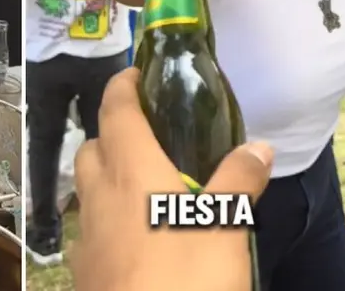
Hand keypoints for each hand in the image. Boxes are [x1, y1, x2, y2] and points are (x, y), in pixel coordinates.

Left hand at [72, 68, 272, 290]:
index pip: (115, 110)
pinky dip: (108, 220)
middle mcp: (100, 196)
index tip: (140, 74)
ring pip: (87, 190)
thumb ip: (240, 181)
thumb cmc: (186, 278)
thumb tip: (259, 146)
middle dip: (113, 132)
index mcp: (132, 171)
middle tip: (151, 136)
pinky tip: (137, 239)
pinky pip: (91, 230)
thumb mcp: (226, 227)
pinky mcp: (85, 274)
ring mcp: (87, 237)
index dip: (124, 85)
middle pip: (92, 147)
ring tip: (148, 188)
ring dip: (108, 177)